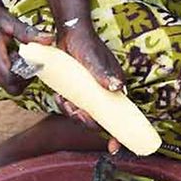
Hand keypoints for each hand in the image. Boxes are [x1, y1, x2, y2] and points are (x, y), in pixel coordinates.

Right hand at [0, 1, 52, 94]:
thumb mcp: (8, 20)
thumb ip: (27, 32)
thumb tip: (49, 39)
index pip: (12, 78)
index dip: (27, 75)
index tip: (35, 63)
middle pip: (12, 87)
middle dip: (25, 79)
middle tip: (30, 62)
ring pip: (8, 86)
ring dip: (19, 76)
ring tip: (19, 57)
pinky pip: (2, 81)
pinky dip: (11, 74)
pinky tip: (11, 58)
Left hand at [55, 23, 125, 153]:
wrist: (69, 32)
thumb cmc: (86, 43)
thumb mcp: (94, 59)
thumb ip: (104, 73)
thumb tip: (117, 87)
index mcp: (115, 90)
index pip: (121, 117)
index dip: (119, 136)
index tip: (114, 148)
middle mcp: (105, 95)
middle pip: (99, 121)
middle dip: (87, 121)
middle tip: (76, 112)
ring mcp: (91, 95)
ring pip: (84, 116)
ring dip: (73, 114)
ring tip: (64, 101)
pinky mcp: (78, 92)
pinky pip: (73, 107)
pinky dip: (65, 105)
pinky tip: (59, 96)